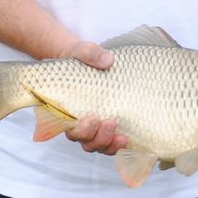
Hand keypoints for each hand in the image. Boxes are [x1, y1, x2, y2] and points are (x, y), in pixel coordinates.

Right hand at [55, 39, 127, 156]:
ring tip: (122, 136)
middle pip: (86, 142)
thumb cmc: (80, 59)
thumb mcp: (82, 51)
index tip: (93, 118)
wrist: (88, 62)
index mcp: (67, 109)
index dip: (81, 130)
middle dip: (98, 137)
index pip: (71, 129)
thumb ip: (89, 53)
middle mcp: (80, 123)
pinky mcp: (110, 127)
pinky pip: (112, 144)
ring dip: (110, 144)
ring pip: (99, 146)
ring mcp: (95, 128)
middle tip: (110, 122)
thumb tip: (107, 60)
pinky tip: (129, 139)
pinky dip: (119, 145)